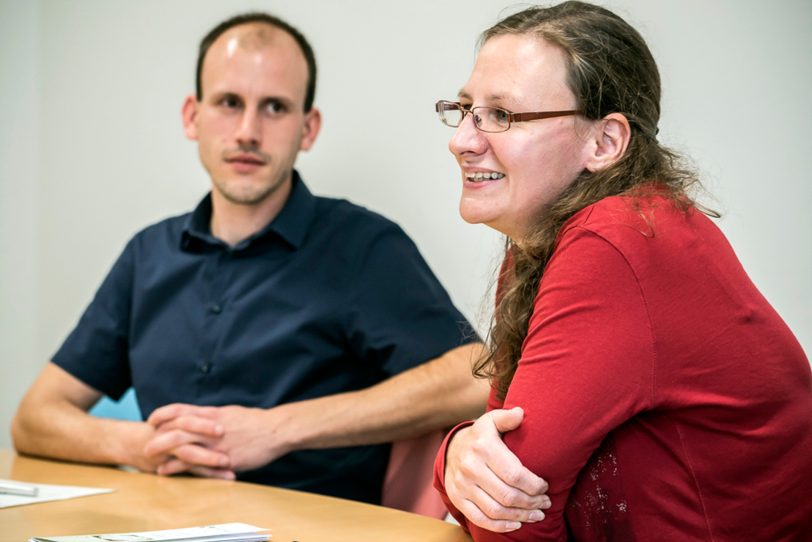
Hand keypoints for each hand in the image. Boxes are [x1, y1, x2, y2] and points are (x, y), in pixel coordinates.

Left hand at [147, 403, 294, 475]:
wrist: (276, 431)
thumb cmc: (257, 423)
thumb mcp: (232, 413)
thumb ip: (215, 417)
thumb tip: (204, 418)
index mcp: (213, 414)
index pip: (181, 409)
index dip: (164, 413)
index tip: (152, 419)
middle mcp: (210, 426)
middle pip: (175, 426)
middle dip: (157, 433)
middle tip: (145, 439)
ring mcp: (215, 442)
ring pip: (181, 444)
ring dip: (161, 450)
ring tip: (148, 456)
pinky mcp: (221, 457)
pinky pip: (194, 463)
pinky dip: (176, 467)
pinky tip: (165, 471)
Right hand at [444, 407, 550, 531]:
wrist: (451, 448)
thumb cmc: (481, 436)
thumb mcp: (492, 421)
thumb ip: (507, 418)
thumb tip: (521, 414)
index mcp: (483, 447)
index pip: (514, 474)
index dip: (534, 485)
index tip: (545, 487)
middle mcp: (470, 467)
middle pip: (508, 495)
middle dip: (532, 502)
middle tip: (545, 503)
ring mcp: (462, 485)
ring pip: (496, 510)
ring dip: (521, 516)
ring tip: (536, 514)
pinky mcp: (457, 498)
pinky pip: (480, 519)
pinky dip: (500, 526)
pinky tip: (516, 523)